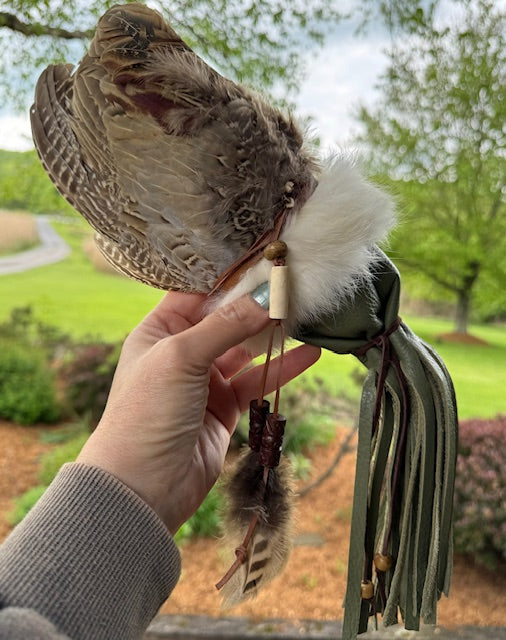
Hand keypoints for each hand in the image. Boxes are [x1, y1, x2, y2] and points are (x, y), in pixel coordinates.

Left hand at [77, 292, 319, 533]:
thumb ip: (225, 326)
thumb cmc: (146, 413)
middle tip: (293, 287)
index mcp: (159, 331)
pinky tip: (309, 354)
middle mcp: (182, 351)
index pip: (198, 294)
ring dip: (274, 335)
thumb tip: (266, 297)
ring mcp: (205, 380)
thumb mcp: (181, 358)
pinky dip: (282, 368)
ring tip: (306, 315)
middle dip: (257, 305)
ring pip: (246, 349)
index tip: (265, 262)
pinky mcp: (225, 407)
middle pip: (226, 319)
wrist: (143, 486)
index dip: (230, 279)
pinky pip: (258, 380)